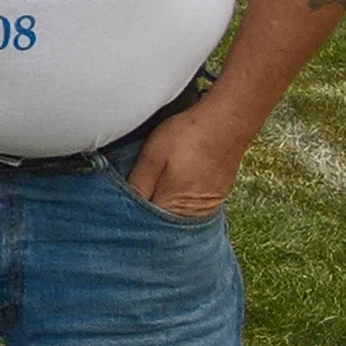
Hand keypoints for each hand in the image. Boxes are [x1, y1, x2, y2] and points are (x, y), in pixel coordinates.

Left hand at [123, 98, 256, 218]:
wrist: (227, 120)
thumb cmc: (188, 135)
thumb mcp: (151, 157)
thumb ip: (137, 185)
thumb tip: (121, 208)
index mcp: (173, 207)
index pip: (145, 224)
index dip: (129, 214)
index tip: (118, 204)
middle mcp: (193, 214)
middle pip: (162, 223)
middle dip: (146, 213)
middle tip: (136, 192)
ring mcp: (207, 207)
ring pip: (177, 214)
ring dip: (164, 205)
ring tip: (157, 184)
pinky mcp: (216, 196)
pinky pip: (192, 206)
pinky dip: (180, 199)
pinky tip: (174, 183)